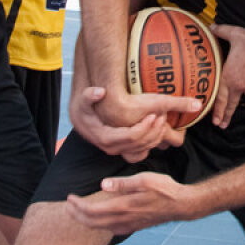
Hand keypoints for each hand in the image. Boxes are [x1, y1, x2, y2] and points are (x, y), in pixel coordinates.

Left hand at [65, 172, 198, 233]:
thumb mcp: (144, 180)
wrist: (181, 205)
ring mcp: (128, 225)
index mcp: (123, 206)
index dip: (77, 206)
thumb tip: (103, 185)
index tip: (69, 198)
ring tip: (77, 212)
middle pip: (92, 223)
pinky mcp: (133, 227)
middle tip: (67, 206)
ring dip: (86, 221)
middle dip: (76, 216)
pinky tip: (98, 219)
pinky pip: (110, 229)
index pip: (92, 211)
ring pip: (100, 228)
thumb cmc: (164, 189)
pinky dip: (99, 225)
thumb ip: (122, 183)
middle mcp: (123, 219)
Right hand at [69, 86, 196, 161]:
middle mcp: (112, 148)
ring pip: (143, 150)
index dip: (144, 127)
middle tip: (163, 116)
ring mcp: (119, 150)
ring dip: (156, 136)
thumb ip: (89, 96)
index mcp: (105, 138)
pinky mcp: (123, 150)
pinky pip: (142, 151)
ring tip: (163, 120)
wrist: (81, 119)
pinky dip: (152, 142)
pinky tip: (158, 129)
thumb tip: (99, 92)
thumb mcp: (83, 100)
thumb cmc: (85, 109)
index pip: (130, 137)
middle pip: (139, 145)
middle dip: (153, 131)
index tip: (154, 115)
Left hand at [210, 23, 244, 128]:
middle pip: (232, 104)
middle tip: (223, 125)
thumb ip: (221, 32)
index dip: (217, 111)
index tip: (215, 122)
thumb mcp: (233, 34)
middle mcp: (240, 86)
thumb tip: (211, 26)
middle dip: (226, 116)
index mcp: (228, 76)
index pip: (220, 98)